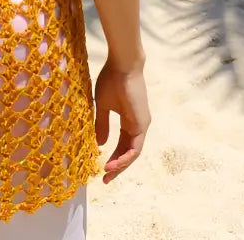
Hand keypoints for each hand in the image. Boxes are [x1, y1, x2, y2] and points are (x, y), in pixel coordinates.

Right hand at [93, 59, 149, 183]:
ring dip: (120, 165)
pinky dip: (125, 158)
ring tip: (107, 173)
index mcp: (129, 121)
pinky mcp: (142, 124)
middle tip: (105, 179)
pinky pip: (135, 148)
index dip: (113, 158)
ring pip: (133, 153)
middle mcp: (138, 125)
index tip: (101, 169)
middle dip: (117, 167)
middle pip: (129, 153)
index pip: (122, 145)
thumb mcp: (103, 106)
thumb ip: (102, 125)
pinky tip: (113, 163)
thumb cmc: (111, 80)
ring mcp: (142, 125)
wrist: (122, 65)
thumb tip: (100, 144)